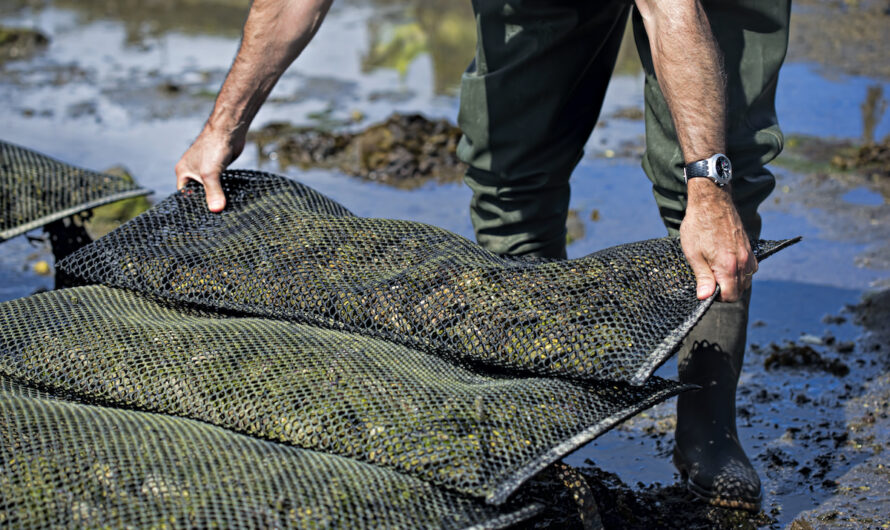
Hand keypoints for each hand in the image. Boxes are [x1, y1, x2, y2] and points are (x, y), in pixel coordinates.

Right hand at [175, 126, 244, 211]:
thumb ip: (213, 192)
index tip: (202, 218)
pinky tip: (229, 199)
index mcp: (183, 172)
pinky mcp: (218, 168)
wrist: (229, 130)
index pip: (184, 195)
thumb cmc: (214, 147)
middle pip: (197, 193)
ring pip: (209, 188)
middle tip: (214, 217)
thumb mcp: (210, 174)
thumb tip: (216, 210)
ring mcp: (205, 169)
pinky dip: (223, 190)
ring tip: (222, 211)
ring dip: (215, 196)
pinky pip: (218, 183)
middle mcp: (192, 171)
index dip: (192, 206)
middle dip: (205, 203)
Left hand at [680, 180, 756, 301]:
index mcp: (728, 266)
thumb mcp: (694, 254)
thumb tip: (705, 297)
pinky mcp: (750, 247)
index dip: (717, 298)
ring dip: (734, 281)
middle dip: (726, 291)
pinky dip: (742, 271)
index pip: (731, 296)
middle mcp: (743, 262)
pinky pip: (751, 267)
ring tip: (717, 271)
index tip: (706, 290)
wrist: (712, 201)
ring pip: (747, 279)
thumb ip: (702, 277)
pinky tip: (728, 264)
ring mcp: (748, 254)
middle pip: (740, 290)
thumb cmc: (699, 226)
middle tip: (709, 280)